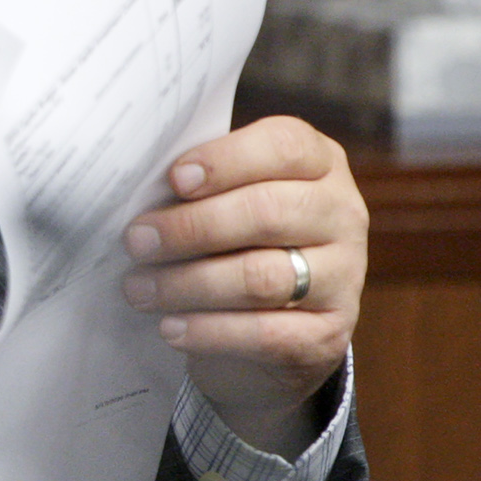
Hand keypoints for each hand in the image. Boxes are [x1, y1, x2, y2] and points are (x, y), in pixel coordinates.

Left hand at [122, 116, 366, 458]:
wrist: (272, 323)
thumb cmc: (234, 237)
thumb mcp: (226, 197)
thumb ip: (199, 183)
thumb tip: (137, 183)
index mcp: (318, 164)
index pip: (285, 146)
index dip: (226, 160)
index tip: (175, 179)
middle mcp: (342, 214)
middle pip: (267, 212)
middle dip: (190, 227)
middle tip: (135, 241)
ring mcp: (345, 276)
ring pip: (262, 276)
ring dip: (188, 283)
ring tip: (138, 289)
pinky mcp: (330, 333)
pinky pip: (267, 333)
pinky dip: (210, 331)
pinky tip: (171, 327)